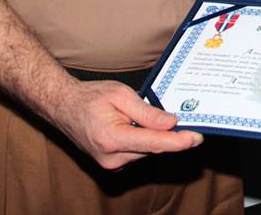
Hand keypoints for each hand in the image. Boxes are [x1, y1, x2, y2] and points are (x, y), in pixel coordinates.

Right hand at [51, 80, 202, 168]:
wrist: (64, 107)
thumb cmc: (91, 97)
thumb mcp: (121, 95)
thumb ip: (147, 112)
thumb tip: (171, 122)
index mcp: (113, 139)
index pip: (155, 143)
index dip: (179, 141)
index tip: (197, 138)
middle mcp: (112, 158)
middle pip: (153, 148)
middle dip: (169, 135)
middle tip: (184, 118)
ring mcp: (110, 164)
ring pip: (146, 151)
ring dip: (155, 137)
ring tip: (149, 116)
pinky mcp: (111, 164)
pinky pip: (137, 153)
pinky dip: (144, 141)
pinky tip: (140, 125)